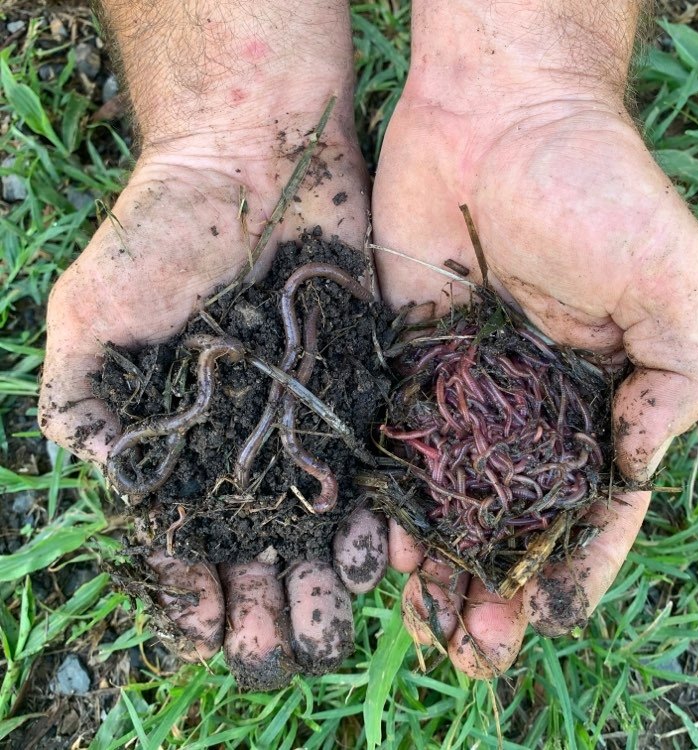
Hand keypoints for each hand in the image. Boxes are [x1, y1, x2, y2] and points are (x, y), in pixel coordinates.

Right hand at [39, 0, 386, 689]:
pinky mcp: (359, 393)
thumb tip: (94, 463)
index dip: (190, 590)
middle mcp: (248, 444)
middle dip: (262, 607)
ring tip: (323, 631)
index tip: (203, 631)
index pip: (184, 537)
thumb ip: (83, 387)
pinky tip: (372, 558)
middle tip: (273, 656)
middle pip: (256, 548)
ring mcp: (308, 423)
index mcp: (183, 439)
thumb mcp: (97, 305)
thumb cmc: (165, 228)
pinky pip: (368, 470)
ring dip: (317, 583)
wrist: (255, 162)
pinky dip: (369, 518)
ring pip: (316, 526)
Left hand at [372, 0, 697, 677]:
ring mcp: (463, 386)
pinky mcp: (405, 360)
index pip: (593, 501)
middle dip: (499, 583)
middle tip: (475, 650)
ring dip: (441, 563)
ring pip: (450, 496)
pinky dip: (390, 499)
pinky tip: (382, 552)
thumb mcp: (670, 282)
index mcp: (597, 393)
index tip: (549, 618)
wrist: (495, 116)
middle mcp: (528, 402)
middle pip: (514, 514)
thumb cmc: (596, 186)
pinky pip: (396, 444)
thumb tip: (638, 473)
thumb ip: (676, 381)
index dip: (577, 564)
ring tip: (427, 629)